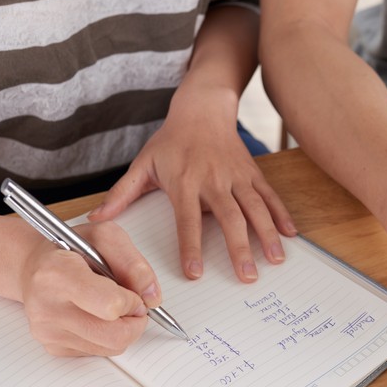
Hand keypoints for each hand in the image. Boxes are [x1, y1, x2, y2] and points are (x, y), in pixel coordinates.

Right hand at [20, 221, 159, 356]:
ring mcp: (48, 332)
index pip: (111, 306)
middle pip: (117, 336)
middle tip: (131, 303)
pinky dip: (108, 335)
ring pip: (113, 347)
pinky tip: (95, 315)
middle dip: (135, 320)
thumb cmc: (71, 250)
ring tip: (112, 306)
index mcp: (56, 274)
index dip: (132, 300)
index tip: (130, 290)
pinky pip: (100, 351)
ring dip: (124, 328)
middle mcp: (46, 307)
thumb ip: (134, 263)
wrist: (34, 267)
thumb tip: (152, 298)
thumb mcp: (105, 237)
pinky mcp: (53, 347)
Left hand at [88, 88, 295, 282]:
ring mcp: (237, 177)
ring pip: (255, 209)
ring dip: (267, 235)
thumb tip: (96, 220)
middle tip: (247, 277)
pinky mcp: (252, 173)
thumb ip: (122, 194)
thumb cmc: (171, 141)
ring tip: (275, 261)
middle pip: (229, 219)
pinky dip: (281, 215)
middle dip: (240, 249)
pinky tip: (290, 235)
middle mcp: (213, 180)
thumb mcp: (143, 164)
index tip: (195, 272)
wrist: (202, 110)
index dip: (191, 247)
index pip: (187, 220)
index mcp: (185, 182)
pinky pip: (269, 196)